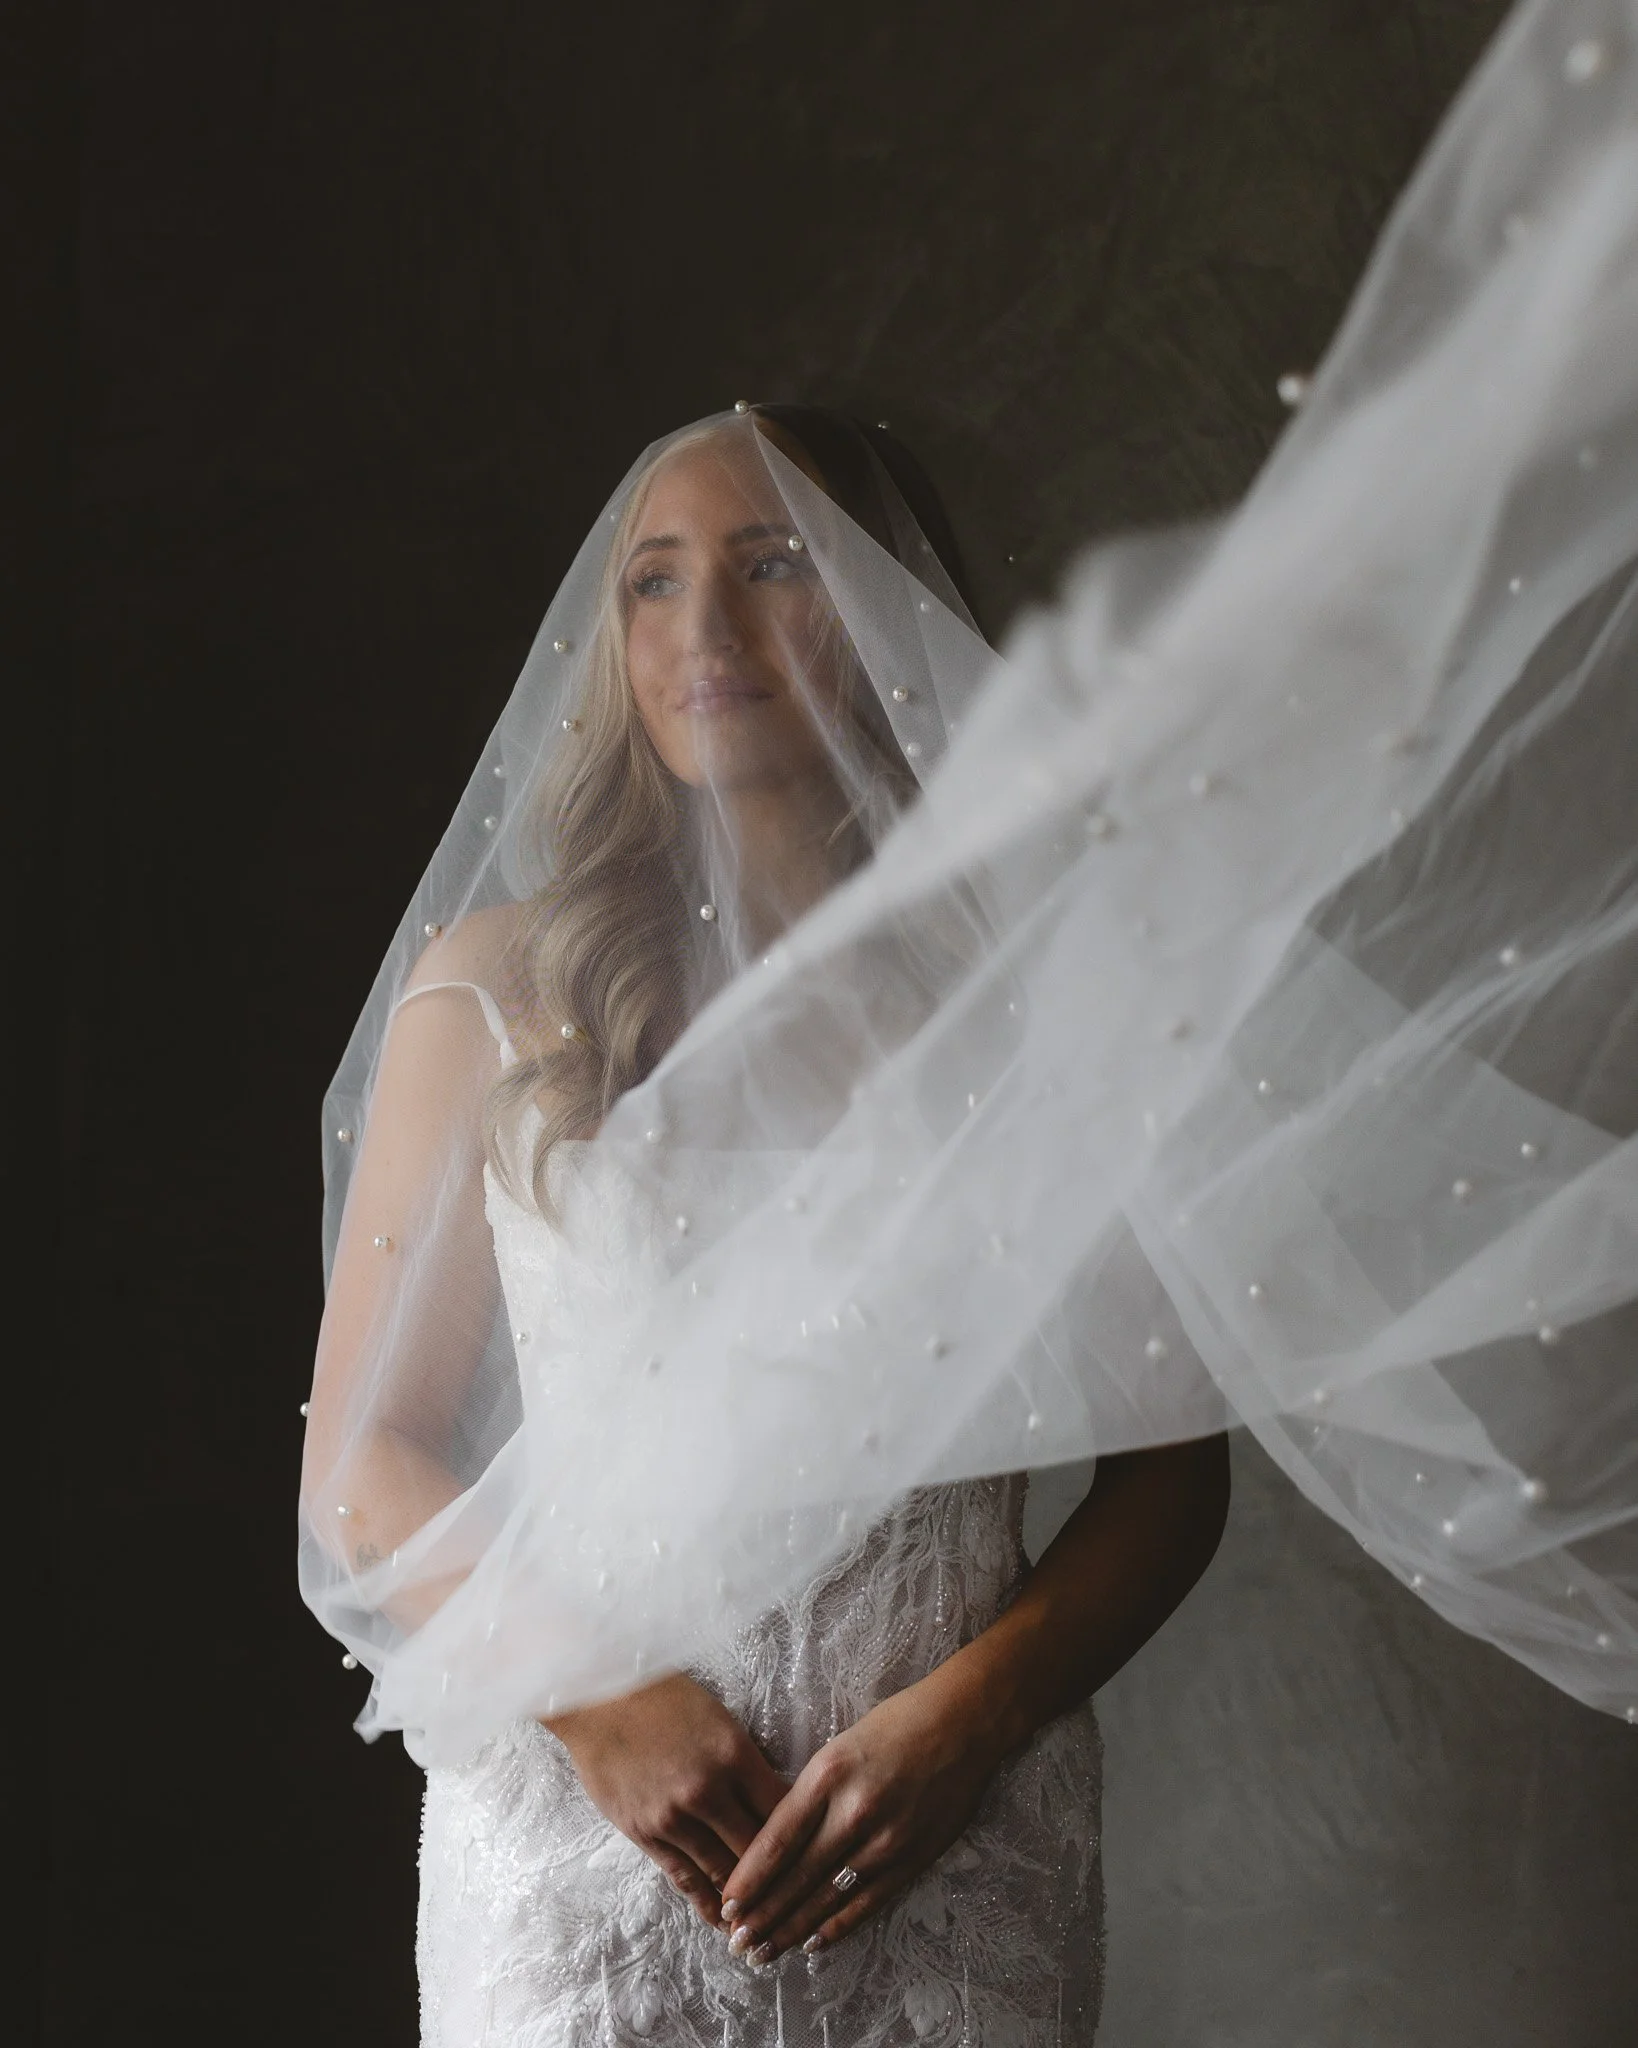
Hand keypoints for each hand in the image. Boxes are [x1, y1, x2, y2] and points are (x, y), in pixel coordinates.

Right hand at [545, 1673, 788, 1926]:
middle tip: (802, 1898)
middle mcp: (708, 1790)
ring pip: (724, 1871)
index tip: (817, 1854)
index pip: (783, 1809)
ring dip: (748, 1900)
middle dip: (782, 1876)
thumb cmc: (663, 1696)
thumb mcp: (719, 1718)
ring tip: (769, 1921)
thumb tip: (773, 1801)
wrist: (598, 1696)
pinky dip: (707, 1903)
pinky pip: (684, 1878)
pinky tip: (724, 1920)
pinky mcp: (644, 1833)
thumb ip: (744, 1761)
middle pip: (758, 1848)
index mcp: (734, 1754)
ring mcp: (673, 1816)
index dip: (804, 1836)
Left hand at [718, 1664, 1005, 1964]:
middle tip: (736, 1943)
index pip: (777, 1840)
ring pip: (827, 1897)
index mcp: (829, 1775)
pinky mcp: (913, 1859)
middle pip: (796, 1876)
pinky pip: (867, 1902)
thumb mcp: (839, 1746)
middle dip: (762, 1915)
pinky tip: (812, 1944)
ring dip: (791, 1930)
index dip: (748, 1879)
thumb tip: (774, 1843)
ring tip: (763, 1953)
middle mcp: (854, 1811)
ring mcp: (886, 1840)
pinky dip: (837, 1927)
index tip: (726, 1904)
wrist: (964, 1724)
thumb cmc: (896, 1724)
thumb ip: (809, 1793)